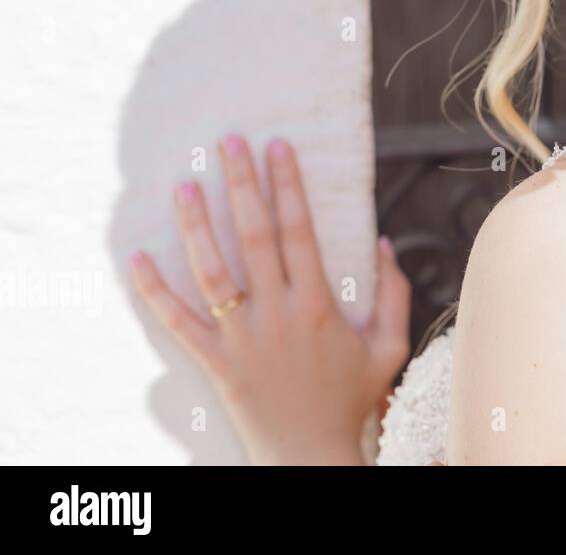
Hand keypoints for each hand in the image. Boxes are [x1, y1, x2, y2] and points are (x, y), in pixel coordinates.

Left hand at [130, 133, 410, 464]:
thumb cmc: (353, 401)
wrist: (311, 455)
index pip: (299, 229)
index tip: (279, 147)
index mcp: (318, 303)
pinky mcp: (216, 361)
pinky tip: (138, 258)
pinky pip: (179, 322)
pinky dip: (155, 291)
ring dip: (197, 225)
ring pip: (213, 270)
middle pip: (254, 236)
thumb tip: (383, 245)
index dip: (288, 184)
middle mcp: (276, 313)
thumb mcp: (390, 347)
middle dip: (243, 184)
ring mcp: (241, 337)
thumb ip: (394, 294)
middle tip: (230, 143)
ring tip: (185, 183)